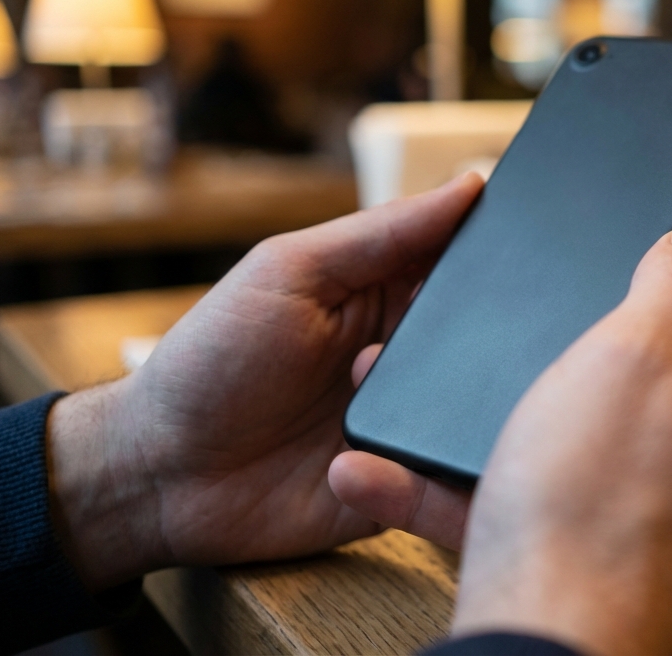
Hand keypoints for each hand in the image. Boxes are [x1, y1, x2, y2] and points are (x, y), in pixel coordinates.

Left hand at [46, 174, 483, 590]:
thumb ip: (381, 232)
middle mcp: (411, 356)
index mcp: (389, 293)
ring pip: (483, 408)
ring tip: (360, 383)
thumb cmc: (211, 363)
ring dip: (443, 397)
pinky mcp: (412, 486)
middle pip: (488, 337)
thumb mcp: (290, 271)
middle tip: (409, 328)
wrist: (161, 476)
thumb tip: (468, 186)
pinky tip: (379, 445)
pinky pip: (455, 479)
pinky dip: (436, 465)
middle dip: (476, 331)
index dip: (492, 251)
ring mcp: (413, 421)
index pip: (464, 263)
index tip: (510, 245)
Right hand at [450, 229, 671, 655]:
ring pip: (562, 432)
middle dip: (565, 341)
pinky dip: (456, 483)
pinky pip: (517, 495)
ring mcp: (642, 506)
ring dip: (493, 414)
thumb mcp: (638, 352)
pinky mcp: (583, 547)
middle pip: (636, 365)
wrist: (544, 636)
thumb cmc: (595, 496)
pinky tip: (391, 475)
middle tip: (510, 329)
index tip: (605, 249)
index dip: (657, 264)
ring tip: (427, 400)